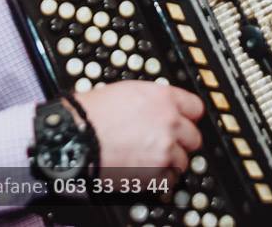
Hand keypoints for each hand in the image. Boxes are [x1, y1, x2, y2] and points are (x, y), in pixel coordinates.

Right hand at [74, 80, 203, 182]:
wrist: (75, 138)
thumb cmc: (91, 114)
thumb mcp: (126, 92)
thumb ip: (152, 100)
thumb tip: (160, 108)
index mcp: (163, 98)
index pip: (196, 107)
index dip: (188, 117)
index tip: (184, 123)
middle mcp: (170, 122)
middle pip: (194, 136)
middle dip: (181, 142)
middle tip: (165, 144)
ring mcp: (165, 149)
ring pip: (184, 160)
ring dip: (170, 162)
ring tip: (150, 160)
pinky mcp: (156, 173)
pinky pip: (170, 179)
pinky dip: (160, 178)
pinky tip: (145, 171)